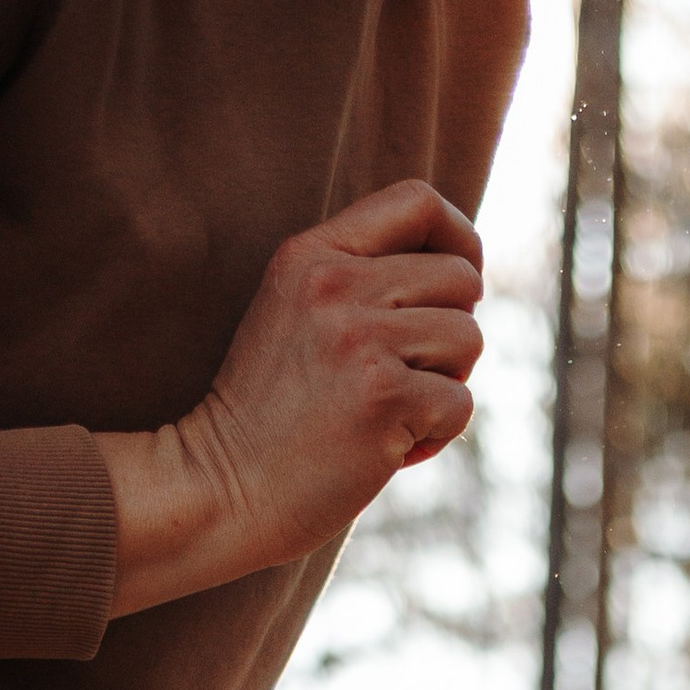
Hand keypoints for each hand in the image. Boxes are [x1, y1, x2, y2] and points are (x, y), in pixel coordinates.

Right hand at [95, 180, 485, 616]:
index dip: (461, 239)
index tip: (461, 284)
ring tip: (391, 414)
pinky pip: (459, 402)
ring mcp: (359, 339)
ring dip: (445, 386)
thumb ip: (363, 281)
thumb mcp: (299, 317)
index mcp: (312, 253)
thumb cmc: (269, 415)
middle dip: (453, 332)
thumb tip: (467, 273)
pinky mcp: (383, 397)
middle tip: (411, 375)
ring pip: (468, 339)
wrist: (220, 488)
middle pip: (461, 277)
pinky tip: (388, 450)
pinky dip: (436, 435)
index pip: (418, 201)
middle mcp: (335, 284)